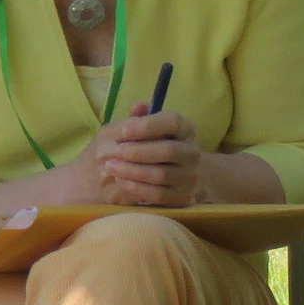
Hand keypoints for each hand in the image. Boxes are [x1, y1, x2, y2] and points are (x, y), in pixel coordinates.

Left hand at [87, 106, 206, 206]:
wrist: (178, 174)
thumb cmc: (155, 144)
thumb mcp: (148, 128)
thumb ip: (141, 118)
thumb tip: (138, 107)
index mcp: (186, 129)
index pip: (172, 122)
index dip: (148, 126)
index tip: (124, 130)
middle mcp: (192, 152)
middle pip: (168, 151)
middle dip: (138, 152)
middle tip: (115, 152)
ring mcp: (190, 176)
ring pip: (162, 175)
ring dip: (134, 171)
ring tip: (111, 167)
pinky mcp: (182, 197)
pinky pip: (159, 195)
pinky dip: (138, 188)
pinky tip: (121, 181)